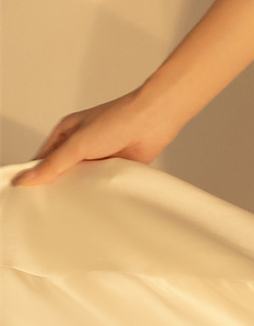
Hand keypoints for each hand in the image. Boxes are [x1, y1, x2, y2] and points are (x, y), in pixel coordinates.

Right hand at [16, 87, 176, 189]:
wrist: (154, 119)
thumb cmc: (118, 119)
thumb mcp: (78, 143)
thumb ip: (53, 164)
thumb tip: (26, 178)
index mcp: (66, 133)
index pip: (43, 159)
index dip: (36, 176)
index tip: (30, 194)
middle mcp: (82, 145)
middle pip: (63, 172)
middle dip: (60, 186)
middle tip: (51, 205)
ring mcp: (99, 156)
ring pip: (83, 179)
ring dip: (82, 189)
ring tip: (73, 205)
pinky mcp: (117, 166)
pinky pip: (103, 183)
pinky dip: (100, 191)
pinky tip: (97, 201)